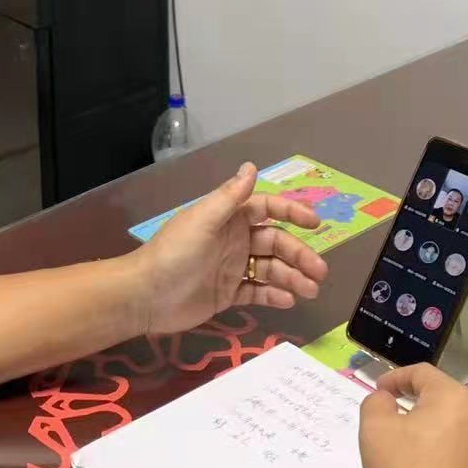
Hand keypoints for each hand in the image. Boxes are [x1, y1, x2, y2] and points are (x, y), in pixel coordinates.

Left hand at [138, 162, 327, 335]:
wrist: (146, 296)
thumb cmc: (174, 253)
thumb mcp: (202, 221)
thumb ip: (229, 197)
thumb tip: (251, 166)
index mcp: (228, 218)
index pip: (267, 209)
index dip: (291, 213)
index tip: (315, 222)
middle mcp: (234, 240)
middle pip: (275, 243)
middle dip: (299, 255)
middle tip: (320, 272)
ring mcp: (231, 268)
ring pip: (271, 268)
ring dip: (292, 277)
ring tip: (310, 291)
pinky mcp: (227, 293)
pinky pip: (257, 291)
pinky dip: (274, 295)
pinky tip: (289, 300)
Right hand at [359, 365, 467, 467]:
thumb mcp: (374, 432)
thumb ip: (376, 404)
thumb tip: (387, 400)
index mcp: (456, 399)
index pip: (423, 374)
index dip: (397, 377)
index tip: (380, 390)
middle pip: (450, 404)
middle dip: (423, 409)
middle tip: (399, 425)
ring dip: (445, 439)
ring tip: (422, 460)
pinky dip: (460, 467)